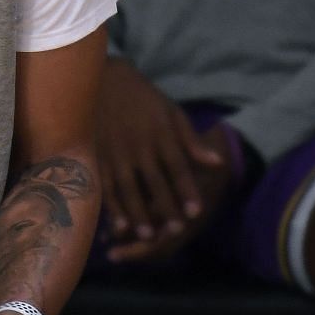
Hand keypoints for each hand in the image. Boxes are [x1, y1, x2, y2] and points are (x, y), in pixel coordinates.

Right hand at [97, 61, 227, 258]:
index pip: (177, 166)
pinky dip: (111, 206)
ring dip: (138, 212)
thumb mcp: (172, 112)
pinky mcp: (97, 156)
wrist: (104, 79)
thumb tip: (216, 163)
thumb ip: (191, 141)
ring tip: (148, 235)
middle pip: (154, 181)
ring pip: (128, 188)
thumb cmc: (144, 98)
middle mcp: (138, 146)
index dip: (187, 189)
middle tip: (176, 230)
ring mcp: (115, 152)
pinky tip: (118, 225)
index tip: (197, 211)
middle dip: (165, 206)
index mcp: (160, 134)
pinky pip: (104, 185)